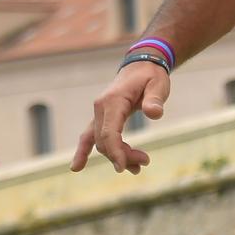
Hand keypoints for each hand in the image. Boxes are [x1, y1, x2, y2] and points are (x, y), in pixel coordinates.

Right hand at [70, 59, 168, 174]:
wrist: (140, 66)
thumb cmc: (150, 77)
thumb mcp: (158, 85)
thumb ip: (155, 99)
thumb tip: (154, 114)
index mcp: (113, 100)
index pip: (109, 132)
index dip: (115, 151)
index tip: (123, 167)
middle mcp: (100, 107)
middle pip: (105, 141)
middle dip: (122, 156)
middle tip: (145, 161)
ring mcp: (98, 113)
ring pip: (100, 142)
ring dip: (116, 156)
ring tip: (139, 165)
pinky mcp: (100, 118)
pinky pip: (88, 136)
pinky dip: (83, 151)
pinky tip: (76, 167)